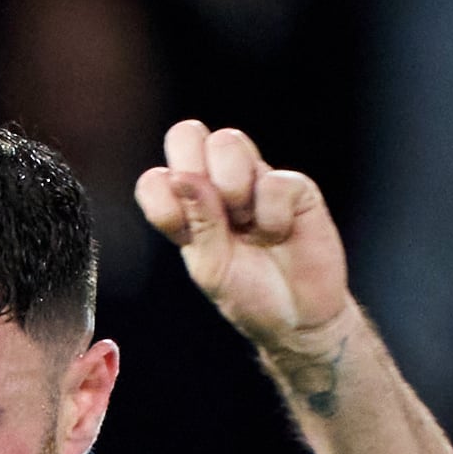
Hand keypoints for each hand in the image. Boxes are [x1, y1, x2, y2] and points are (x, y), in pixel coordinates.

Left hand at [135, 118, 350, 356]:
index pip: (156, 177)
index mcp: (189, 207)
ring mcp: (256, 179)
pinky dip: (272, 217)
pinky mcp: (294, 186)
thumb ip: (196, 222)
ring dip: (232, 187)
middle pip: (186, 135)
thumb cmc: (249, 294)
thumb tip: (182, 177)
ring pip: (227, 141)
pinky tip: (280, 234)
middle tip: (215, 215)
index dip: (162, 199)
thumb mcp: (210, 267)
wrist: (297, 318)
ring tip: (248, 224)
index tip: (181, 236)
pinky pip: (272, 180)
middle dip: (194, 173)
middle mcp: (219, 184)